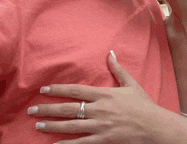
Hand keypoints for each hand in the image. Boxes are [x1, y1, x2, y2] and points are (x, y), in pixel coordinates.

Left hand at [29, 51, 159, 143]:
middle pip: (68, 108)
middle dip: (48, 108)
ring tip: (37, 125)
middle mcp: (99, 109)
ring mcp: (100, 126)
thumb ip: (118, 69)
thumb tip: (110, 53)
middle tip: (32, 109)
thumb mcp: (131, 83)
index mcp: (104, 94)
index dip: (58, 89)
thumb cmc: (143, 104)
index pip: (76, 90)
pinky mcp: (103, 139)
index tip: (44, 90)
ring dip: (52, 125)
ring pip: (71, 126)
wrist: (154, 125)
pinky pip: (81, 143)